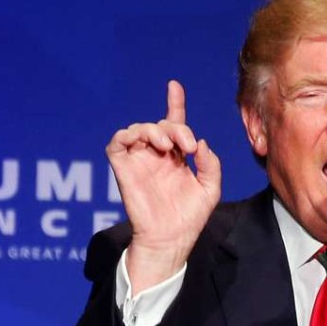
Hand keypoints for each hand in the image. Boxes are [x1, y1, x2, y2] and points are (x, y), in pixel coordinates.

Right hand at [107, 80, 221, 291]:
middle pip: (161, 125)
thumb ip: (210, 164)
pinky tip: (144, 141)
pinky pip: (116, 143)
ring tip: (166, 145)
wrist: (171, 239)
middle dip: (176, 128)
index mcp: (176, 158)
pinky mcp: (123, 169)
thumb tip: (199, 143)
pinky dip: (126, 135)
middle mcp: (157, 156)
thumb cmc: (190, 218)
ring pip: (139, 129)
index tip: (174, 86)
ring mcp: (139, 161)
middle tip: (187, 146)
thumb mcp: (210, 189)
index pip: (174, 124)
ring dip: (154, 130)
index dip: (174, 103)